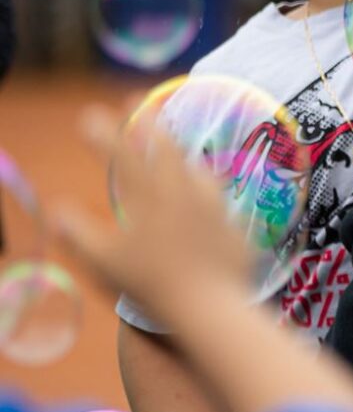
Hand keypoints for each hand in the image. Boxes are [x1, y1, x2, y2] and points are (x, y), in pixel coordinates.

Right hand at [50, 108, 253, 314]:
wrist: (212, 309)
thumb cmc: (152, 287)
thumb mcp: (104, 263)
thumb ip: (79, 234)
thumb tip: (57, 212)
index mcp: (150, 200)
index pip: (125, 157)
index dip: (106, 134)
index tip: (91, 114)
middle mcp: (185, 197)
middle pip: (167, 151)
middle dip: (148, 123)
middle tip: (137, 101)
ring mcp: (214, 211)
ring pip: (199, 171)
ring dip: (184, 156)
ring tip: (177, 151)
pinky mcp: (235, 230)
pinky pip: (221, 203)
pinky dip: (209, 193)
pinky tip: (208, 195)